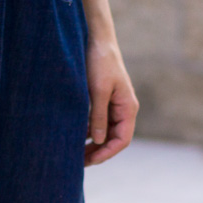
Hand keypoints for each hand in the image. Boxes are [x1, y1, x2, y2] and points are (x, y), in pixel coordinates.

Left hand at [84, 38, 138, 165]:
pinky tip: (74, 138)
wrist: (97, 39)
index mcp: (128, 108)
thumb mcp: (98, 91)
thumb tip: (97, 141)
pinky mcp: (103, 101)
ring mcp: (113, 106)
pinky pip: (97, 123)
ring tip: (74, 154)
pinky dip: (87, 132)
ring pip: (104, 133)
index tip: (90, 161)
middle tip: (78, 163)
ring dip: (91, 144)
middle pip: (113, 139)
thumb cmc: (100, 62)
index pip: (122, 140)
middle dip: (97, 152)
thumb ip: (98, 117)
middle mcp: (123, 109)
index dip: (107, 153)